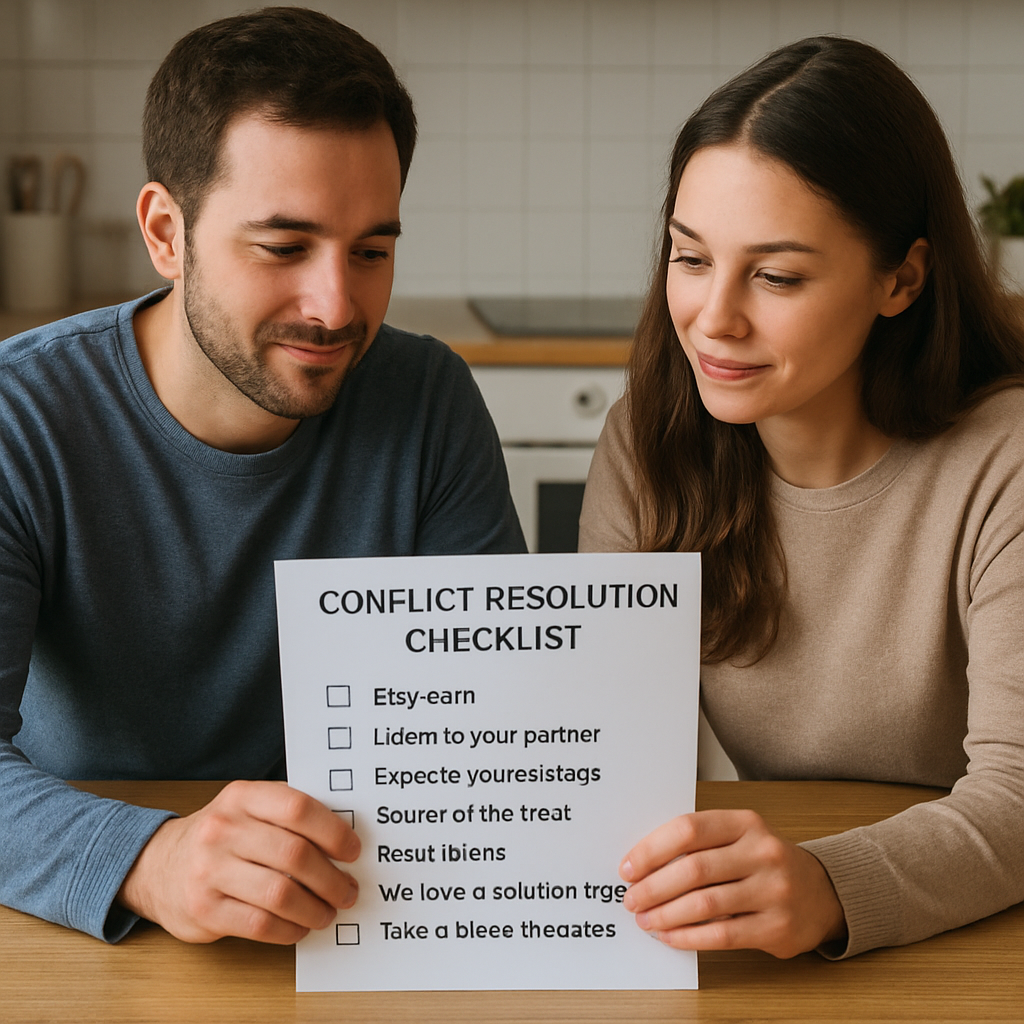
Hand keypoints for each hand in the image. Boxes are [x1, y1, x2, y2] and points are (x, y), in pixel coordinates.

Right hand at [117, 780, 359, 943]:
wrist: (158, 864)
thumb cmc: (222, 836)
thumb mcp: (248, 808)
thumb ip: (288, 814)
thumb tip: (344, 838)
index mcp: (242, 797)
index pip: (298, 808)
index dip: (333, 831)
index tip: (353, 850)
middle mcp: (223, 829)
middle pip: (295, 854)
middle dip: (331, 878)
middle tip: (348, 890)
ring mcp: (210, 870)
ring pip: (280, 894)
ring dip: (315, 908)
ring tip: (328, 912)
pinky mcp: (203, 909)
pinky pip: (259, 925)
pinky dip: (289, 929)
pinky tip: (299, 927)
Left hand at [620, 809, 845, 957]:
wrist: (823, 892)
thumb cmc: (764, 862)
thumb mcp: (739, 838)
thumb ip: (700, 843)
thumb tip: (642, 863)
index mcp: (745, 823)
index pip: (689, 829)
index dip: (652, 849)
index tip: (628, 867)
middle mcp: (762, 852)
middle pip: (693, 869)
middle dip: (653, 887)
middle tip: (631, 899)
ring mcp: (773, 891)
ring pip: (705, 904)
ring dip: (666, 915)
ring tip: (645, 920)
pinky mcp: (777, 927)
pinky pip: (722, 934)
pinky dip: (689, 937)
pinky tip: (670, 937)